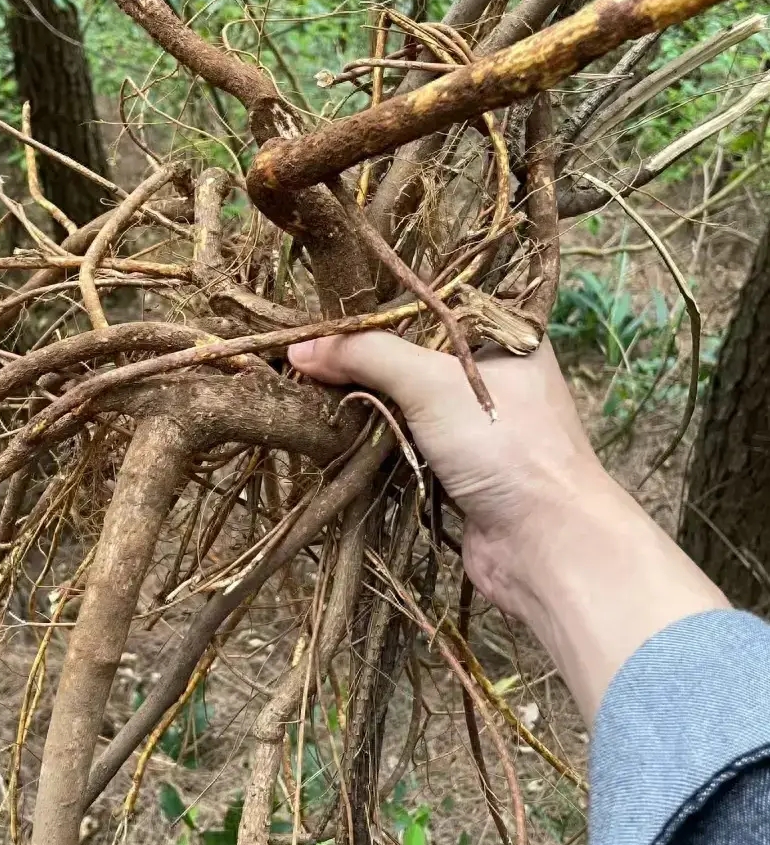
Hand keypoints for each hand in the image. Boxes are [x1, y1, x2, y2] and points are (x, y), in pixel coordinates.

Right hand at [290, 332, 727, 722]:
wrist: (546, 544)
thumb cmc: (505, 446)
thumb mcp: (431, 383)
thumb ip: (367, 356)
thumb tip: (299, 347)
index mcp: (506, 333)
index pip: (432, 300)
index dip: (380, 302)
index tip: (324, 305)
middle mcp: (493, 373)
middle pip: (413, 351)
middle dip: (363, 354)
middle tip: (305, 348)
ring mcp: (476, 424)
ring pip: (406, 399)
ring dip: (365, 399)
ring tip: (308, 384)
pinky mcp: (459, 468)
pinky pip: (406, 440)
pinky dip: (375, 438)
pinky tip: (336, 429)